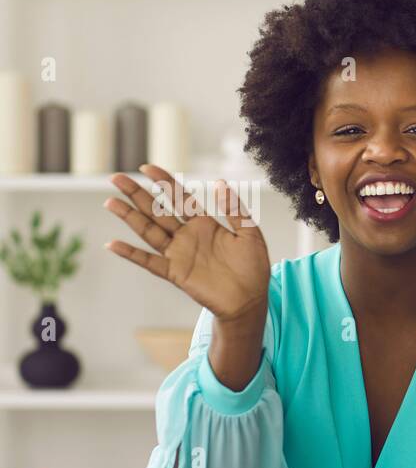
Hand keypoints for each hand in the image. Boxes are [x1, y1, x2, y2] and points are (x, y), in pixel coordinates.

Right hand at [103, 164, 269, 323]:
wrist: (250, 300)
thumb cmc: (253, 268)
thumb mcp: (249, 233)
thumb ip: (235, 209)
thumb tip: (219, 182)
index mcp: (204, 223)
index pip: (179, 197)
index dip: (164, 182)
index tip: (146, 167)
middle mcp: (187, 236)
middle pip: (157, 210)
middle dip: (137, 194)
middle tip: (116, 178)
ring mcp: (179, 254)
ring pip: (149, 231)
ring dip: (129, 217)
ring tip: (110, 201)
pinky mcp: (176, 273)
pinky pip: (150, 262)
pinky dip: (131, 254)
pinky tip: (113, 244)